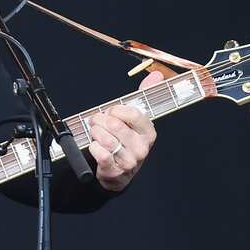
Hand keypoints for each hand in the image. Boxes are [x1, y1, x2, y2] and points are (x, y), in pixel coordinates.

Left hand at [86, 69, 161, 191]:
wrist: (119, 174)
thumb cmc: (125, 143)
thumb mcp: (135, 120)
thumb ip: (143, 96)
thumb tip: (157, 75)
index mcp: (148, 133)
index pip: (133, 114)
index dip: (116, 110)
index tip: (110, 112)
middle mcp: (142, 148)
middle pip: (115, 126)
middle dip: (99, 120)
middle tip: (95, 121)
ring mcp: (129, 161)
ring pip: (107, 139)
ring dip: (95, 133)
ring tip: (94, 132)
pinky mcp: (115, 171)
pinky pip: (101, 154)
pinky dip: (93, 147)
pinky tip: (94, 146)